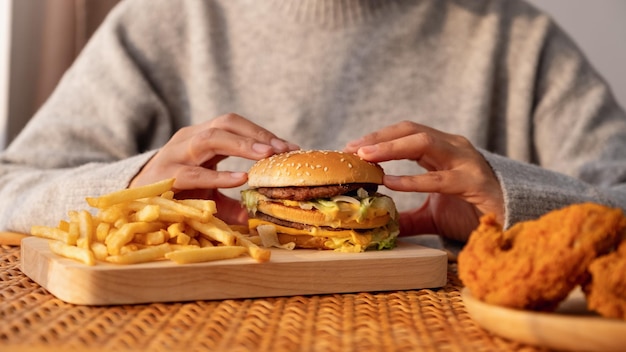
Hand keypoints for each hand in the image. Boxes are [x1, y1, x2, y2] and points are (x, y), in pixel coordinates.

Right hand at [130, 113, 298, 224]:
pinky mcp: (165, 175)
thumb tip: (254, 215)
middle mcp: (188, 139)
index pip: (235, 125)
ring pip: (210, 138)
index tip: (290, 148)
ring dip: (241, 145)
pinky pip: (194, 172)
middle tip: (282, 149)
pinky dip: (219, 175)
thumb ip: (229, 203)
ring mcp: (175, 155)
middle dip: (256, 134)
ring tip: (266, 155)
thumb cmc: (173, 195)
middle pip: (225, 123)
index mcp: (202, 139)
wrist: (131, 203)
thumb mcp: (206, 196)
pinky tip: (240, 178)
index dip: (263, 133)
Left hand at [344, 121, 503, 241]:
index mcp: (443, 150)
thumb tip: (380, 224)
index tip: (350, 148)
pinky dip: (412, 179)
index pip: (406, 133)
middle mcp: (454, 148)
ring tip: (365, 157)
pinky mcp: (474, 183)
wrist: (512, 225)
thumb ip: (408, 216)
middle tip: (351, 149)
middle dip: (379, 137)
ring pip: (423, 143)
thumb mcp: (433, 215)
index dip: (378, 137)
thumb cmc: (473, 214)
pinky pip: (439, 178)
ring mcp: (466, 162)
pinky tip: (390, 182)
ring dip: (391, 148)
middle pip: (411, 130)